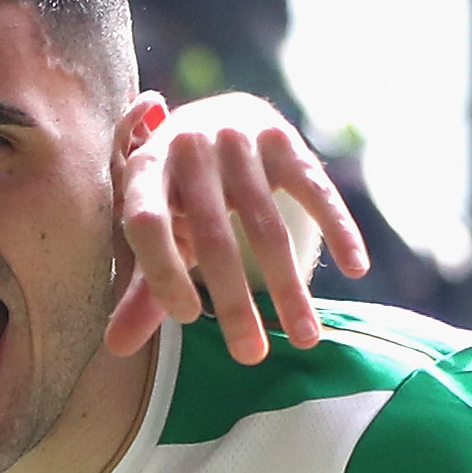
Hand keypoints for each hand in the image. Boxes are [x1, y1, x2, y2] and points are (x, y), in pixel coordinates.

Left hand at [108, 92, 368, 363]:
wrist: (217, 116)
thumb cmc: (177, 192)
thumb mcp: (153, 230)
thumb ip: (141, 286)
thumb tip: (116, 348)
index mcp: (145, 169)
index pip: (146, 224)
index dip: (162, 272)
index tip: (187, 318)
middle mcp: (190, 147)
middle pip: (213, 236)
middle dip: (233, 302)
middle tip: (250, 356)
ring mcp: (239, 139)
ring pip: (268, 225)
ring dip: (289, 288)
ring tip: (304, 337)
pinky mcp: (284, 139)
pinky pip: (316, 191)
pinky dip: (339, 229)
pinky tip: (355, 268)